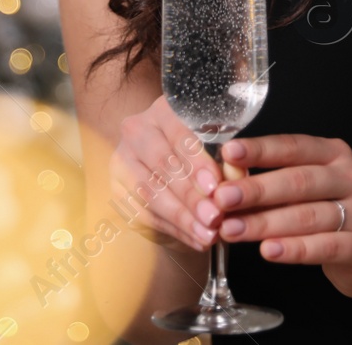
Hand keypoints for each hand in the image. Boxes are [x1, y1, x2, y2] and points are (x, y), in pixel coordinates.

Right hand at [110, 94, 224, 252]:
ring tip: (206, 236)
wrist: (167, 166)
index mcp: (164, 110)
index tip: (214, 187)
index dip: (197, 163)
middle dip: (190, 196)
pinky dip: (171, 229)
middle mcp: (137, 130)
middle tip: (214, 219)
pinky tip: (194, 240)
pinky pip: (141, 213)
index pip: (179, 136)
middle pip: (162, 165)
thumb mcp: (216, 151)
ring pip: (149, 192)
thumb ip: (228, 164)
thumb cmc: (199, 154)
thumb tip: (236, 179)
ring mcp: (122, 158)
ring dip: (181, 218)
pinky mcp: (116, 187)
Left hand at [212, 134, 351, 297]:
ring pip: (308, 215)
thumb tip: (226, 184)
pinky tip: (268, 250)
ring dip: (265, 223)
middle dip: (256, 190)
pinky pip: (326, 246)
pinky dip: (294, 249)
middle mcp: (351, 177)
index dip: (260, 150)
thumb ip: (272, 185)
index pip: (293, 147)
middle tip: (222, 199)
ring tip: (232, 230)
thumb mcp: (306, 192)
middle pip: (299, 181)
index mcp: (333, 154)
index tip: (228, 153)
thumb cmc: (332, 214)